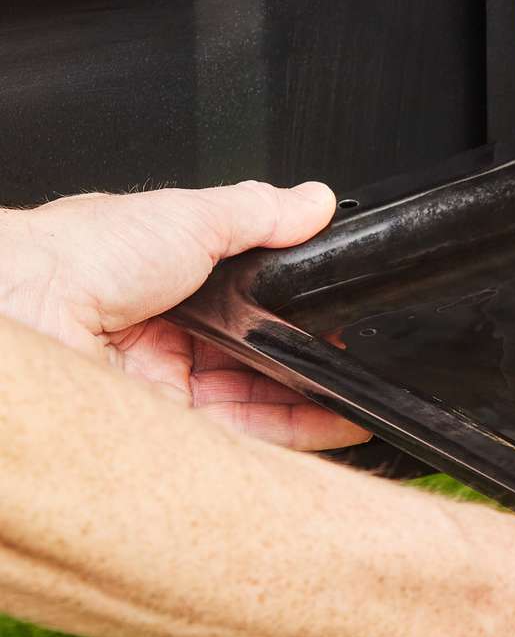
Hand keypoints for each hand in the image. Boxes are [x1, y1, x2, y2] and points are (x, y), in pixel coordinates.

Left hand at [0, 182, 370, 449]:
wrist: (26, 310)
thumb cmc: (75, 256)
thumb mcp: (185, 215)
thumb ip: (257, 213)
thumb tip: (311, 202)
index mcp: (164, 277)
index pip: (248, 300)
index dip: (295, 308)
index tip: (336, 311)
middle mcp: (164, 335)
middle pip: (257, 353)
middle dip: (308, 353)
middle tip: (352, 349)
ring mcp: (166, 386)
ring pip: (257, 397)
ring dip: (311, 394)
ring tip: (358, 388)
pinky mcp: (169, 429)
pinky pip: (246, 434)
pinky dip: (297, 429)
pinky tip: (335, 418)